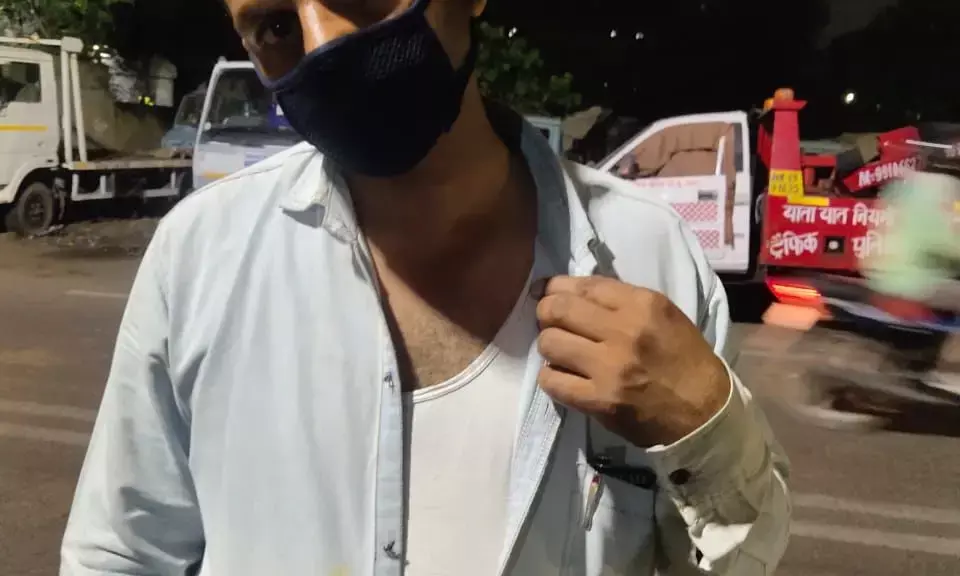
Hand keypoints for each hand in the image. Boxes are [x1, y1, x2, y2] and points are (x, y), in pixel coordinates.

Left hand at [534, 276, 729, 446]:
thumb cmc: (684, 360)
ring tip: (560, 352)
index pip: (584, 285)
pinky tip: (562, 377)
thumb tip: (574, 293)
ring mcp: (609, 367)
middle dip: (545, 312)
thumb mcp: (664, 316)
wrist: (705, 413)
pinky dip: (551, 378)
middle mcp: (624, 331)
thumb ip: (621, 301)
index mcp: (643, 305)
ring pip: (549, 343)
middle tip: (548, 321)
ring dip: (549, 346)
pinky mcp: (600, 400)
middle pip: (558, 309)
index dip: (556, 287)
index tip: (546, 292)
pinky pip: (553, 381)